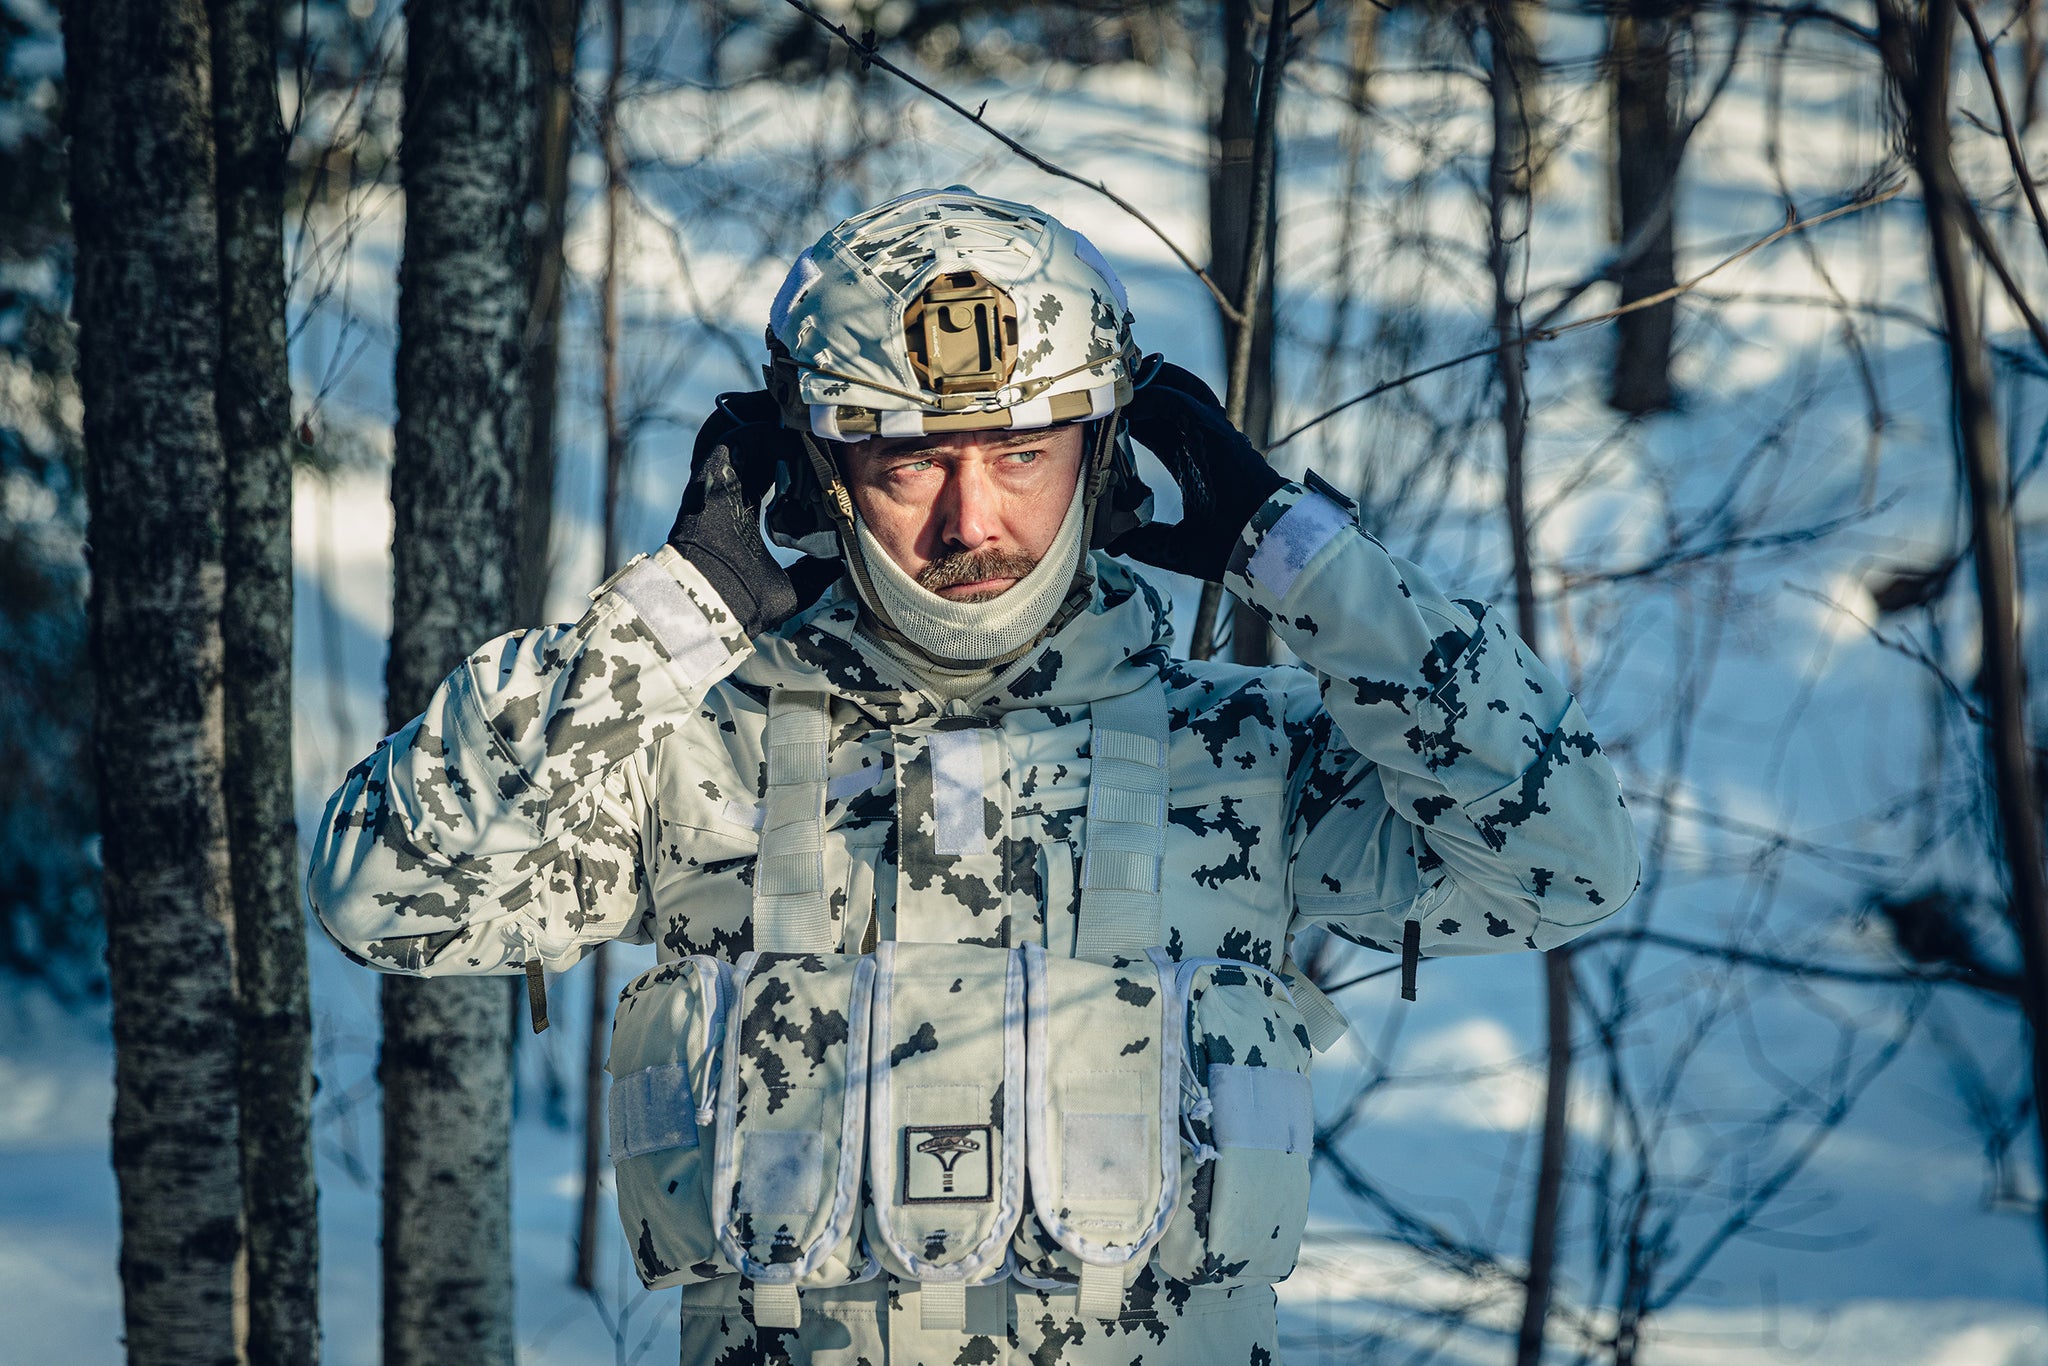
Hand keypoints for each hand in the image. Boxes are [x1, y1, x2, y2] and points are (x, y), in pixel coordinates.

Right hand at [667, 391, 803, 637]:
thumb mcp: (795, 586)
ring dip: (766, 414)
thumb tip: (845, 564)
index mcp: (743, 507)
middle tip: (810, 411)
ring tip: (797, 406)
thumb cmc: (745, 601)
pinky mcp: (710, 477)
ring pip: (737, 427)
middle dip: (777, 418)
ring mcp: (715, 479)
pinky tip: (788, 426)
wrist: (711, 608)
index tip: (820, 440)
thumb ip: (817, 572)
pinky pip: (733, 437)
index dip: (790, 446)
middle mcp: (728, 487)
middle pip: (750, 434)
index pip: (766, 461)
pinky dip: (760, 427)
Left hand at [1108, 360, 1285, 580]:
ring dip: (1144, 383)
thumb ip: (1141, 540)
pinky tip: (1127, 401)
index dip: (1127, 417)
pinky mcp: (1215, 430)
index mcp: (1191, 461)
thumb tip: (1110, 543)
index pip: (1153, 426)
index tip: (1099, 416)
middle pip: (1162, 400)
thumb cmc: (1226, 546)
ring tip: (1114, 380)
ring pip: (1174, 390)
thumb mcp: (1172, 545)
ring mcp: (1210, 432)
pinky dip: (1153, 395)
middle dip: (1133, 390)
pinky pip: (1179, 401)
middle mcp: (1200, 441)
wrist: (1261, 547)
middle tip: (1101, 386)